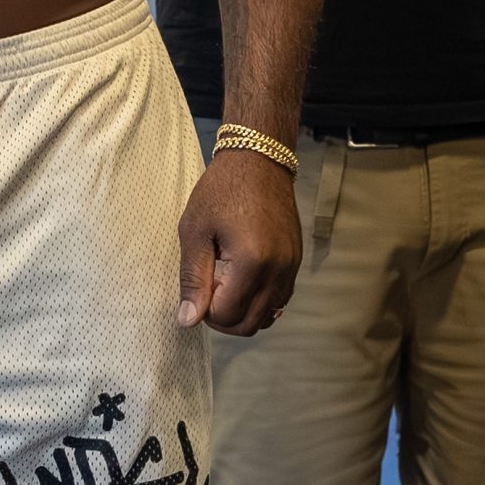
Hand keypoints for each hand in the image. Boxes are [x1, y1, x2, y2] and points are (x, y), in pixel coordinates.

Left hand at [174, 147, 299, 335]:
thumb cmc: (222, 190)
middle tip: (206, 293)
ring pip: (268, 316)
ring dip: (243, 313)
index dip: (205, 311)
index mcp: (251, 261)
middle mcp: (278, 269)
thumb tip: (188, 320)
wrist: (259, 160)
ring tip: (224, 286)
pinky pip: (280, 299)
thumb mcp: (195, 231)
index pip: (227, 315)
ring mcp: (291, 266)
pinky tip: (242, 281)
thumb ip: (193, 279)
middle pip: (250, 324)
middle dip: (223, 319)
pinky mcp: (296, 261)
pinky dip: (260, 302)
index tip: (198, 286)